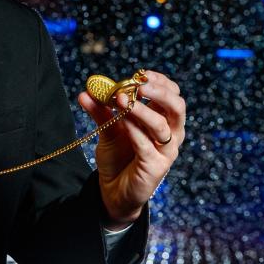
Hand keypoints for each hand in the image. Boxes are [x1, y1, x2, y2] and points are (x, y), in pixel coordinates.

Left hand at [78, 70, 185, 227]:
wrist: (113, 190)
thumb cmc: (118, 157)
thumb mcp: (108, 129)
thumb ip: (101, 111)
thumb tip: (86, 91)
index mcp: (164, 120)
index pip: (173, 95)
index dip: (160, 82)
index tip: (141, 74)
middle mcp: (170, 135)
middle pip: (177, 107)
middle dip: (160, 92)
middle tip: (139, 85)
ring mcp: (165, 152)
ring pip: (162, 126)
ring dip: (143, 110)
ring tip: (123, 100)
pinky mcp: (155, 168)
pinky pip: (147, 146)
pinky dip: (134, 130)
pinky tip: (122, 121)